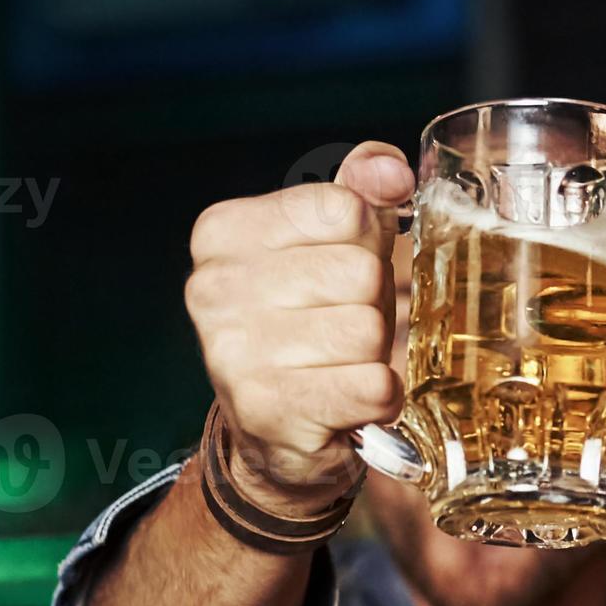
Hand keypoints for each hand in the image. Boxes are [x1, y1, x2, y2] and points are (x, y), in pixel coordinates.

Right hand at [185, 141, 415, 513]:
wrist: (277, 433)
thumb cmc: (313, 322)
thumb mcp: (333, 242)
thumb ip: (360, 190)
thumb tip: (390, 171)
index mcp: (225, 232)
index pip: (344, 209)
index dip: (367, 243)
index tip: (340, 273)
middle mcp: (215, 287)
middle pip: (360, 271)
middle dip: (374, 304)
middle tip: (344, 328)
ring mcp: (234, 351)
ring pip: (368, 330)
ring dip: (374, 353)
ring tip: (342, 363)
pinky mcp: (267, 410)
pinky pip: (372, 386)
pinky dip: (379, 397)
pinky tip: (347, 400)